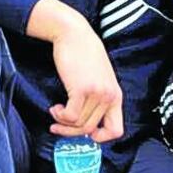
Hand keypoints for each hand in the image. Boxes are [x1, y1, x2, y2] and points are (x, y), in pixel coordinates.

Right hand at [26, 0, 123, 141]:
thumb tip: (86, 123)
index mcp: (116, 95)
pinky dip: (59, 115)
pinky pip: (70, 116)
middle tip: (58, 126)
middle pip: (90, 129)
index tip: (85, 133)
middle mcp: (109, 96)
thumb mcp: (99, 78)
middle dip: (71, 131)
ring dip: (62, 122)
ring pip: (78, 124)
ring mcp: (97, 93)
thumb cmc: (84, 54)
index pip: (116, 130)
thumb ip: (97, 98)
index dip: (100, 138)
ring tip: (56, 111)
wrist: (74, 34)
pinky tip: (55, 107)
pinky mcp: (81, 89)